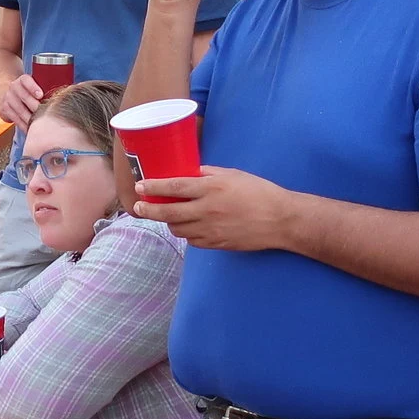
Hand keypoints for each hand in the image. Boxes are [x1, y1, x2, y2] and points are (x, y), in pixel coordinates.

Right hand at [0, 73, 45, 126]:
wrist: (9, 94)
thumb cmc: (29, 92)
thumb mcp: (35, 86)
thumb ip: (46, 89)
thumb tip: (65, 95)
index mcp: (22, 80)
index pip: (26, 80)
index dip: (33, 87)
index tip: (40, 95)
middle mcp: (14, 87)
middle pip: (23, 96)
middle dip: (34, 106)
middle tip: (45, 113)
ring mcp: (8, 98)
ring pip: (19, 109)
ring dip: (30, 118)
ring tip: (40, 124)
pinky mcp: (4, 110)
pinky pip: (15, 119)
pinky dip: (23, 125)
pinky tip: (31, 129)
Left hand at [133, 165, 299, 251]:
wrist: (281, 220)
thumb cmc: (259, 192)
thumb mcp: (233, 175)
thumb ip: (208, 174)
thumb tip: (189, 173)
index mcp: (211, 189)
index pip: (174, 187)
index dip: (154, 187)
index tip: (140, 187)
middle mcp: (207, 210)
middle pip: (169, 213)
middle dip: (149, 210)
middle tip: (138, 208)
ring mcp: (211, 229)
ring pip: (178, 229)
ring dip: (169, 222)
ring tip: (167, 216)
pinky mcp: (217, 244)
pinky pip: (193, 240)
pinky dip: (187, 233)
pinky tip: (188, 227)